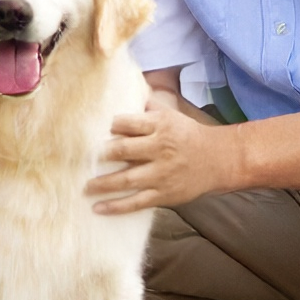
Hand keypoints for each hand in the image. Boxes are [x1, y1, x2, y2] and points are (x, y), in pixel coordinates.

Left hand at [86, 107, 242, 214]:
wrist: (220, 159)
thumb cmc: (188, 134)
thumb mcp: (170, 114)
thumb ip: (146, 106)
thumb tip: (122, 91)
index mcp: (159, 126)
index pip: (126, 123)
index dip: (109, 127)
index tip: (90, 131)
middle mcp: (160, 149)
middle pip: (123, 150)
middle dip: (100, 154)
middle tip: (79, 157)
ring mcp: (162, 174)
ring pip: (127, 179)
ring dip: (102, 184)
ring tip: (84, 186)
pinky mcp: (165, 194)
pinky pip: (137, 202)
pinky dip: (117, 206)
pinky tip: (98, 208)